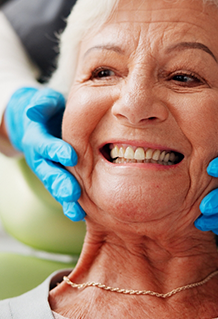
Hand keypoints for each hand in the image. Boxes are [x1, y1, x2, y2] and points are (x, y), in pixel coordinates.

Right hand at [5, 87, 84, 220]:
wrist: (41, 125)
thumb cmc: (48, 110)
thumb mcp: (44, 103)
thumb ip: (42, 105)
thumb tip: (33, 110)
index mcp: (37, 139)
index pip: (46, 145)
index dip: (56, 150)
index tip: (70, 156)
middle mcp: (41, 158)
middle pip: (49, 172)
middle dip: (60, 183)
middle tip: (71, 193)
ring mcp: (50, 170)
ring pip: (56, 187)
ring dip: (66, 200)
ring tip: (76, 213)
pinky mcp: (60, 177)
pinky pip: (65, 192)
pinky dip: (72, 205)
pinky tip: (83, 216)